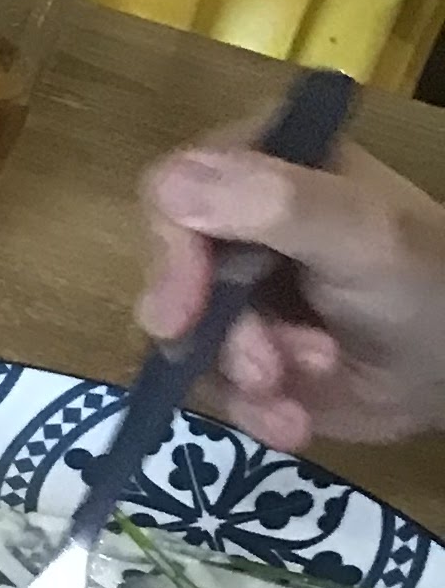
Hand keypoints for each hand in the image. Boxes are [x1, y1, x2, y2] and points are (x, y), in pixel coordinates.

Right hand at [137, 139, 444, 450]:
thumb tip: (167, 186)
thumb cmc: (422, 279)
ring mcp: (236, 293)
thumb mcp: (360, 234)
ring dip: (244, 378)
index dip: (168, 258)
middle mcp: (237, 225)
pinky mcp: (240, 353)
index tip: (183, 313)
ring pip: (188, 343)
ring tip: (297, 391)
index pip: (171, 196)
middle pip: (171, 278)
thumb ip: (276, 204)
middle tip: (265, 370)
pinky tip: (293, 421)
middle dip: (224, 337)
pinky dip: (252, 411)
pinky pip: (212, 388)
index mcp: (263, 165)